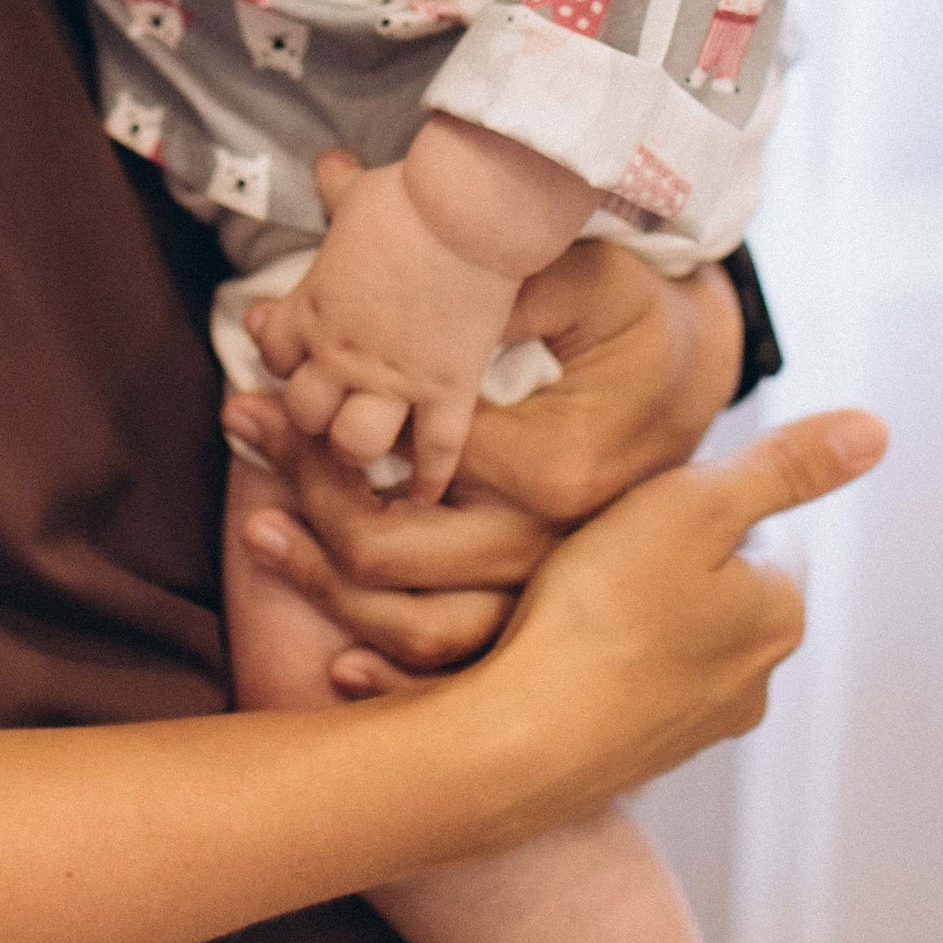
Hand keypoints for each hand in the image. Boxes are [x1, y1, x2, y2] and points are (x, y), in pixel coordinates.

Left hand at [228, 174, 744, 690]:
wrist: (698, 376)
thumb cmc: (634, 317)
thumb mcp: (580, 279)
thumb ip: (489, 291)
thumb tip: (388, 267)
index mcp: (555, 468)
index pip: (402, 464)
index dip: (318, 432)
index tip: (258, 390)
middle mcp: (551, 545)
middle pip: (390, 553)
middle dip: (301, 494)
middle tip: (243, 430)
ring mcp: (551, 591)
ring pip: (418, 627)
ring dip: (323, 583)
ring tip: (257, 528)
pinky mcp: (549, 616)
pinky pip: (464, 666)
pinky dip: (395, 675)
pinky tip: (335, 662)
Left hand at [247, 155, 518, 499]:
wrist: (469, 211)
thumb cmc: (412, 195)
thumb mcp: (360, 190)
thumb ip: (339, 188)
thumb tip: (328, 160)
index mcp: (313, 306)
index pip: (273, 352)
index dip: (282, 357)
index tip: (296, 357)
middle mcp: (342, 353)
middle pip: (304, 412)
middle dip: (311, 416)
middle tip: (329, 413)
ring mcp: (394, 379)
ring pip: (354, 445)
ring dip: (356, 451)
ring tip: (366, 453)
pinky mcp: (447, 390)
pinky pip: (434, 451)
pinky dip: (428, 477)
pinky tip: (424, 493)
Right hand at [464, 408, 886, 830]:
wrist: (522, 738)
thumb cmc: (603, 611)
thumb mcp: (696, 503)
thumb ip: (785, 466)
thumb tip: (875, 431)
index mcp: (783, 614)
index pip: (767, 530)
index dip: (704, 502)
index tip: (649, 507)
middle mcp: (757, 681)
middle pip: (726, 586)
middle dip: (677, 560)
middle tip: (610, 546)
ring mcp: (700, 728)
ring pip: (682, 638)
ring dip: (644, 613)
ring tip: (582, 597)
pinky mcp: (643, 756)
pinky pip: (638, 685)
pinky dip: (612, 663)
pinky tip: (568, 649)